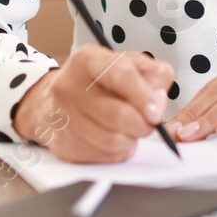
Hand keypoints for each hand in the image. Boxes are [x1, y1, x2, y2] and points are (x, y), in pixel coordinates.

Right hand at [12, 47, 173, 162]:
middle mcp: (68, 86)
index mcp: (87, 60)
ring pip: (112, 141)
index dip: (143, 96)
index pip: (120, 74)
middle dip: (143, 125)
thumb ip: (154, 76)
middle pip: (118, 115)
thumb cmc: (102, 81)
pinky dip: (118, 152)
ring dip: (131, 140)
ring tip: (130, 130)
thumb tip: (157, 102)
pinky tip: (115, 138)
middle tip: (149, 124)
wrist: (60, 100)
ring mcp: (62, 117)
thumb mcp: (131, 64)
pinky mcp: (63, 144)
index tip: (156, 113)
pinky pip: (103, 156)